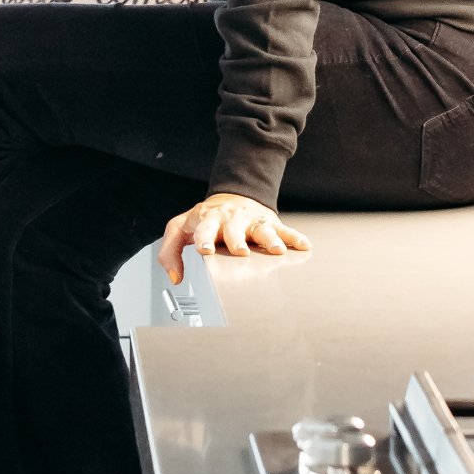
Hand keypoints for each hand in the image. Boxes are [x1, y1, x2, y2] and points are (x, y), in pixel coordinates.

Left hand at [158, 192, 309, 284]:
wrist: (232, 197)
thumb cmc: (206, 220)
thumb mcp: (181, 229)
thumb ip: (170, 251)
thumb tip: (175, 276)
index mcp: (207, 219)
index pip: (203, 228)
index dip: (204, 238)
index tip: (204, 250)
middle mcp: (230, 219)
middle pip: (233, 228)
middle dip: (236, 239)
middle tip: (240, 252)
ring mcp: (251, 220)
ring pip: (261, 229)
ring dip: (269, 239)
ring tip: (277, 250)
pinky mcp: (269, 223)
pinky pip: (284, 229)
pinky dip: (294, 237)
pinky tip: (303, 245)